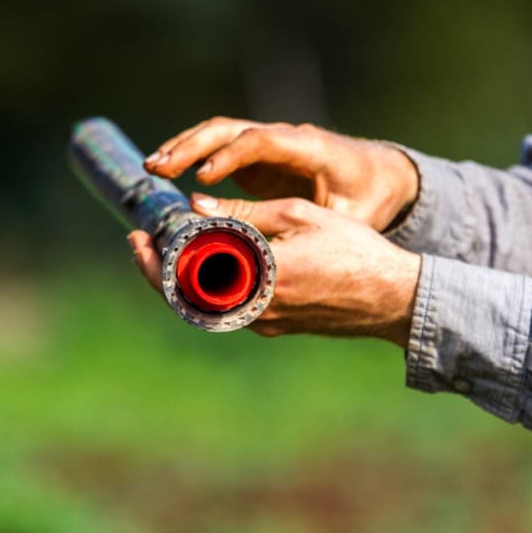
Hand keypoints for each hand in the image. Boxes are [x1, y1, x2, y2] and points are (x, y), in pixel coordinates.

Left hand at [128, 194, 420, 346]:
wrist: (393, 298)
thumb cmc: (353, 249)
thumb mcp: (300, 216)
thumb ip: (245, 212)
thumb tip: (196, 205)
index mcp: (259, 276)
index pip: (188, 274)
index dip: (155, 258)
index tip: (139, 235)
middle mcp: (256, 308)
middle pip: (185, 299)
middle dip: (156, 271)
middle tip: (139, 244)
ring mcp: (265, 323)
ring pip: (204, 306)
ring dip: (181, 279)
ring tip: (168, 249)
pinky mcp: (276, 327)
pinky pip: (229, 309)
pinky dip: (208, 288)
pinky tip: (206, 263)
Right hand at [143, 117, 418, 231]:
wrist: (381, 175)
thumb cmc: (370, 198)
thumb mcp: (351, 216)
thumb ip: (314, 224)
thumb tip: (270, 242)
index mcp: (310, 147)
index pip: (262, 142)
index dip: (231, 157)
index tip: (202, 178)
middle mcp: (284, 137)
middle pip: (231, 129)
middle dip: (193, 146)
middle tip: (160, 167)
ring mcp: (269, 145)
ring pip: (219, 133)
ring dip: (185, 147)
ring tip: (153, 168)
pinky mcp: (258, 157)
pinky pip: (219, 149)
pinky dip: (192, 157)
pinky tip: (165, 173)